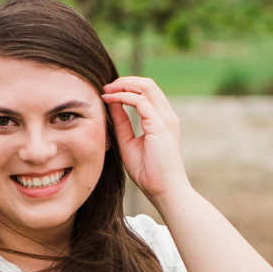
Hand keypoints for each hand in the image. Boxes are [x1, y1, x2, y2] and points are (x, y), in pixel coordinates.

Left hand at [101, 76, 189, 202]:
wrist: (164, 189)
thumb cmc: (149, 172)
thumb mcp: (128, 143)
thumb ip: (121, 123)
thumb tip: (110, 105)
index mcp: (161, 120)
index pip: (147, 93)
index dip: (127, 88)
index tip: (108, 92)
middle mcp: (166, 116)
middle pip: (148, 84)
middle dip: (125, 81)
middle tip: (106, 86)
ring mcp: (165, 118)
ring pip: (146, 86)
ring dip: (124, 84)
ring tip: (106, 89)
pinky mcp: (160, 124)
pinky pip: (140, 101)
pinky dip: (123, 97)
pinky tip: (109, 99)